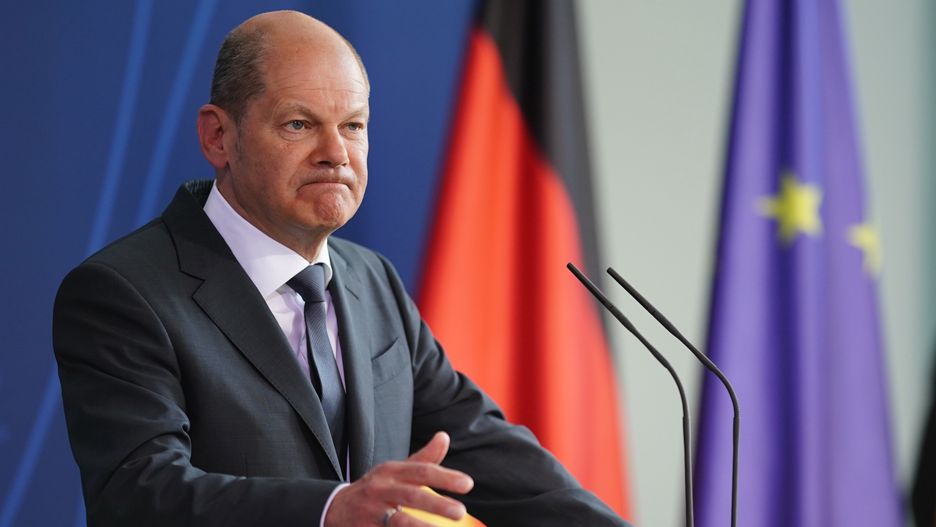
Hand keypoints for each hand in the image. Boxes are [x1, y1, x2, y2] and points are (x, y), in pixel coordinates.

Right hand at [324, 431, 474, 526]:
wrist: (336, 509)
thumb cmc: (377, 489)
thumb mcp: (395, 471)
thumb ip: (422, 459)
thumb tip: (444, 436)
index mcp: (390, 471)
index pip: (421, 471)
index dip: (445, 477)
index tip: (468, 484)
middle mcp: (380, 490)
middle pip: (411, 496)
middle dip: (436, 504)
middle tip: (461, 512)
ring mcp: (371, 512)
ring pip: (398, 521)